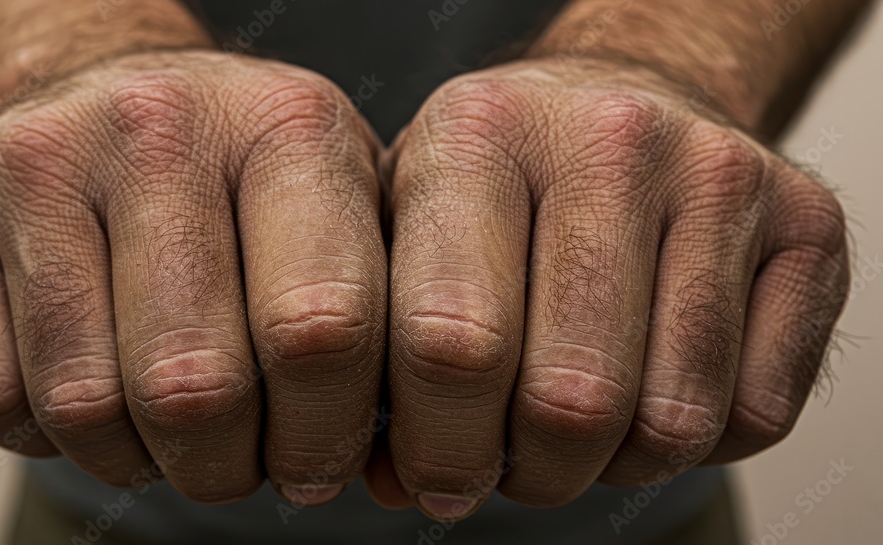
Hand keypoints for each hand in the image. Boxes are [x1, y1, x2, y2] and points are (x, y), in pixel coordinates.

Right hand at [0, 50, 387, 503]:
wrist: (119, 93)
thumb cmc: (251, 178)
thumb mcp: (348, 207)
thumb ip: (386, 312)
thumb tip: (405, 450)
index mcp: (289, 129)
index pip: (320, 328)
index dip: (323, 435)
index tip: (319, 462)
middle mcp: (159, 127)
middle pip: (196, 386)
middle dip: (227, 466)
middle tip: (240, 459)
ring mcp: (39, 160)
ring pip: (86, 405)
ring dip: (139, 455)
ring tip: (170, 426)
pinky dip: (49, 434)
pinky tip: (95, 383)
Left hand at [382, 58, 848, 517]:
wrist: (620, 101)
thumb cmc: (502, 183)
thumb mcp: (409, 222)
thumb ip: (382, 343)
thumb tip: (390, 481)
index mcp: (479, 134)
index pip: (451, 343)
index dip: (440, 449)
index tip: (435, 476)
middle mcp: (607, 140)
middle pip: (570, 400)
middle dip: (531, 473)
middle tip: (511, 462)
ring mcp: (718, 174)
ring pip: (672, 421)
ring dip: (613, 463)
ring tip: (577, 422)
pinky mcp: (808, 223)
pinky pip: (757, 413)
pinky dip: (699, 441)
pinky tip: (654, 385)